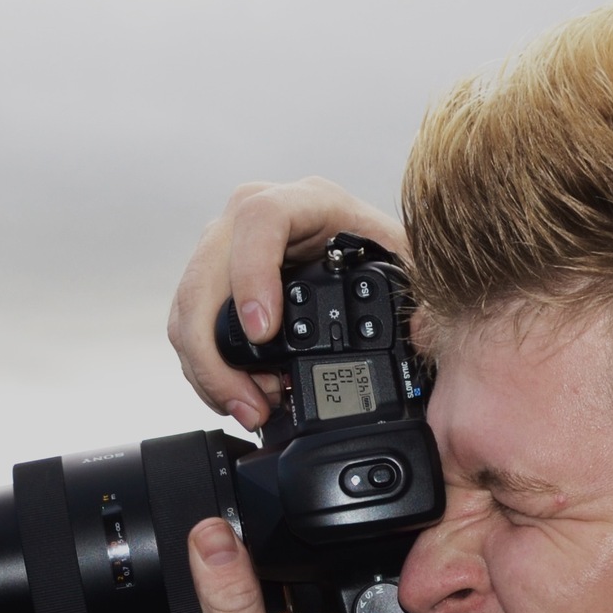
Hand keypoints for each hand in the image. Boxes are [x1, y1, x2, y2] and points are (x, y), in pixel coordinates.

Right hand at [167, 177, 407, 428]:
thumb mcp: (411, 268)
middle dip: (216, 351)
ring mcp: (229, 249)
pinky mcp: (216, 283)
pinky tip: (241, 398)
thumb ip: (420, 295)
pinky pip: (191, 327)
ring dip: (210, 370)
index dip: (252, 274)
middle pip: (204, 273)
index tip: (263, 332)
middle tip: (251, 402)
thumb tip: (423, 328)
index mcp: (307, 202)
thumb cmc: (388, 256)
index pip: (261, 220)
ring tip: (252, 409)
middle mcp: (256, 217)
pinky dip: (208, 371)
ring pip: (188, 307)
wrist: (369, 260)